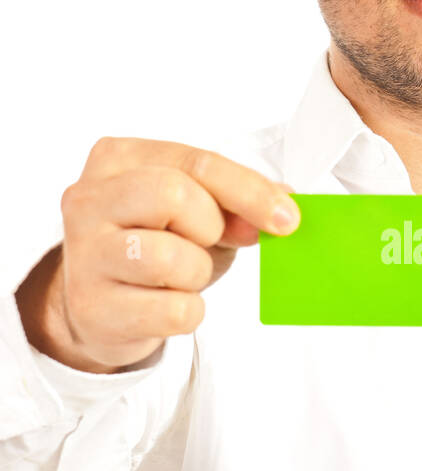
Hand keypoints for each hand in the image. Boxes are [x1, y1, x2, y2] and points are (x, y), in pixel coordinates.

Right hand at [16, 137, 299, 371]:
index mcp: (117, 159)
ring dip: (196, 273)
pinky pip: (174, 311)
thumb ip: (235, 203)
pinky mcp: (93, 308)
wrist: (102, 308)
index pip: (196, 163)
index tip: (287, 218)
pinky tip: (166, 304)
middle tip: (205, 243)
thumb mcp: (196, 212)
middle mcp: (89, 200)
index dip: (249, 191)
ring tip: (179, 275)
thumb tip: (281, 209)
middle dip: (209, 227)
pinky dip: (187, 312)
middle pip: (174, 195)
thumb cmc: (154, 247)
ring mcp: (85, 254)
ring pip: (170, 258)